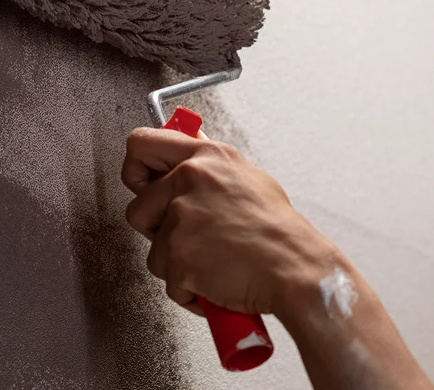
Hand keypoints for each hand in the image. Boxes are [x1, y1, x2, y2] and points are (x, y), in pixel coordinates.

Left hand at [122, 127, 338, 316]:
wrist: (296, 269)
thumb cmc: (280, 232)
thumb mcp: (248, 179)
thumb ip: (211, 169)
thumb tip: (188, 162)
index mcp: (207, 157)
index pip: (142, 144)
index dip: (136, 170)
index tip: (143, 184)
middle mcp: (190, 180)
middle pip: (138, 209)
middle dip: (157, 231)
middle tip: (190, 238)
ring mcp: (182, 218)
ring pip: (153, 251)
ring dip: (177, 265)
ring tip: (213, 262)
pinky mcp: (178, 254)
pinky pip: (168, 281)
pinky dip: (189, 290)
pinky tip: (216, 281)